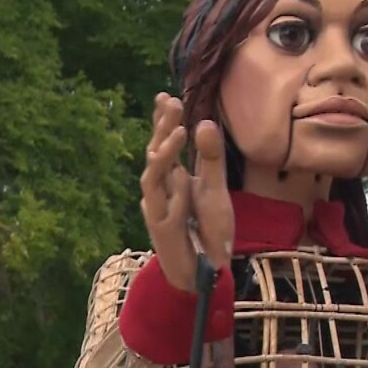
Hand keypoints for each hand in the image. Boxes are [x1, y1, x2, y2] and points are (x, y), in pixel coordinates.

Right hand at [138, 93, 234, 289]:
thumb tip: (204, 123)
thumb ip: (210, 159)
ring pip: (152, 176)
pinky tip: (184, 181)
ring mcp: (158, 209)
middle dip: (162, 128)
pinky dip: (174, 197)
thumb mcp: (215, 189)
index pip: (165, 143)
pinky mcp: (162, 230)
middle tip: (172, 102)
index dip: (162, 121)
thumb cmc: (208, 230)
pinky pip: (164, 209)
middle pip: (156, 153)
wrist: (206, 271)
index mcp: (173, 177)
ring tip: (178, 131)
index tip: (165, 96)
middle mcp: (161, 189)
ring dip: (164, 153)